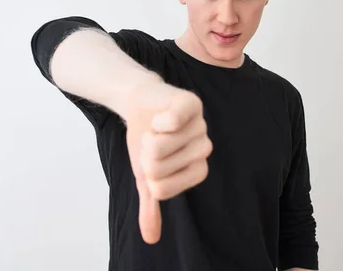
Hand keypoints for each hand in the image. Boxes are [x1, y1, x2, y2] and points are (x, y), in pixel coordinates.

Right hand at [123, 80, 212, 243]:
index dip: (148, 176)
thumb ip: (151, 204)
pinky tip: (159, 117)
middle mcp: (203, 148)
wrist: (140, 104)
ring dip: (148, 136)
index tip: (150, 161)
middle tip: (151, 139)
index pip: (164, 188)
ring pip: (160, 146)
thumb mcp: (146, 175)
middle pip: (159, 168)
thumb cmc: (147, 139)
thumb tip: (151, 239)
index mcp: (196, 168)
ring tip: (155, 127)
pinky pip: (173, 122)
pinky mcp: (191, 103)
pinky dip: (157, 122)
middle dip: (145, 154)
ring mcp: (199, 125)